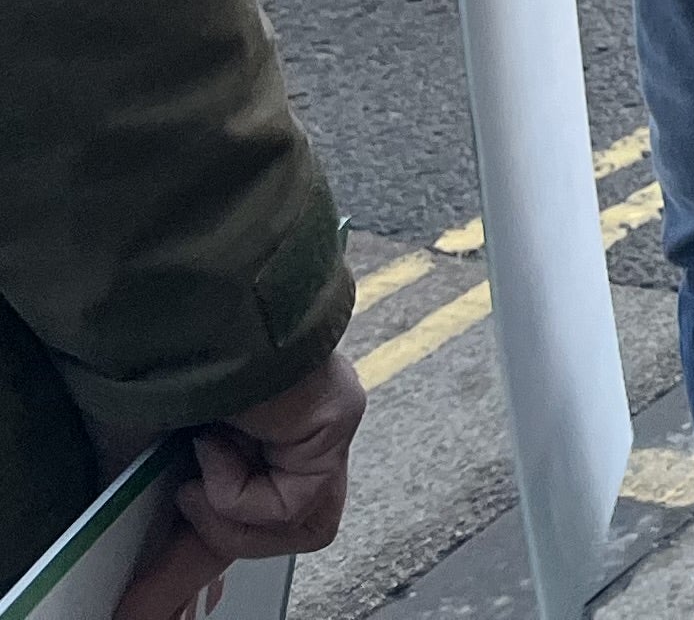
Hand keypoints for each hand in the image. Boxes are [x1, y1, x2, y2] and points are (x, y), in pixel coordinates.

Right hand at [112, 352, 365, 619]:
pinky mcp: (335, 420)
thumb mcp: (140, 460)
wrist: (176, 320)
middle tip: (159, 564)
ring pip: (302, 524)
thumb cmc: (149, 368)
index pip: (252, 513)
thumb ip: (154, 515)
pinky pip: (293, 502)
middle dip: (223, 548)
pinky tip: (216, 445)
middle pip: (291, 525)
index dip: (207, 561)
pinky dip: (238, 491)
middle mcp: (297, 426)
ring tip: (193, 477)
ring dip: (230, 516)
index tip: (150, 605)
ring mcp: (322, 424)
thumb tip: (140, 587)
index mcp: (257, 427)